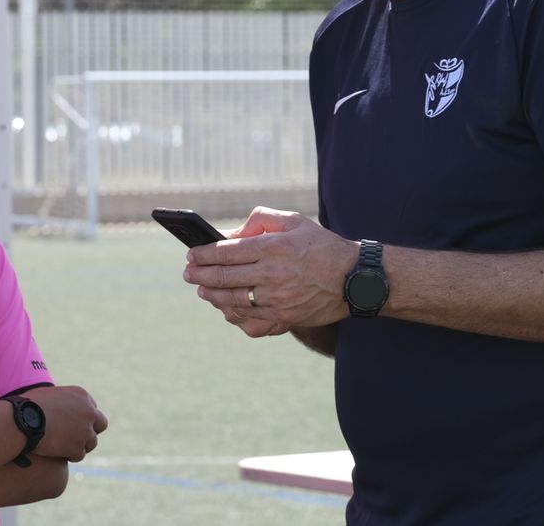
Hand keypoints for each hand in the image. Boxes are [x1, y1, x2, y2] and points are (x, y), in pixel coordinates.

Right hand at [20, 385, 107, 461]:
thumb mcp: (49, 395)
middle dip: (90, 431)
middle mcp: (88, 412)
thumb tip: (60, 408)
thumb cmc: (27, 405)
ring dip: (80, 445)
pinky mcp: (78, 447)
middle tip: (78, 437)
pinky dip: (70, 456)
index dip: (83, 417)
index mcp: (82, 395)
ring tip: (64, 447)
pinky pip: (79, 455)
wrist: (22, 420)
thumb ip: (62, 402)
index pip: (92, 408)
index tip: (75, 423)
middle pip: (101, 424)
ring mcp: (85, 431)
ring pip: (91, 443)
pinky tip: (58, 454)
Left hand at [183, 207, 355, 335]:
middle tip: (188, 274)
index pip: (225, 252)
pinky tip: (227, 309)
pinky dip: (234, 317)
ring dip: (211, 296)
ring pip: (231, 301)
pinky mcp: (284, 319)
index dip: (203, 255)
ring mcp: (277, 301)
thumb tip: (232, 234)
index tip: (191, 255)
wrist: (354, 279)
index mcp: (272, 248)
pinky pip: (250, 323)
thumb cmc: (322, 246)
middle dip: (199, 275)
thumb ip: (260, 220)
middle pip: (222, 278)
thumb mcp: (293, 221)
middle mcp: (271, 275)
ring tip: (203, 290)